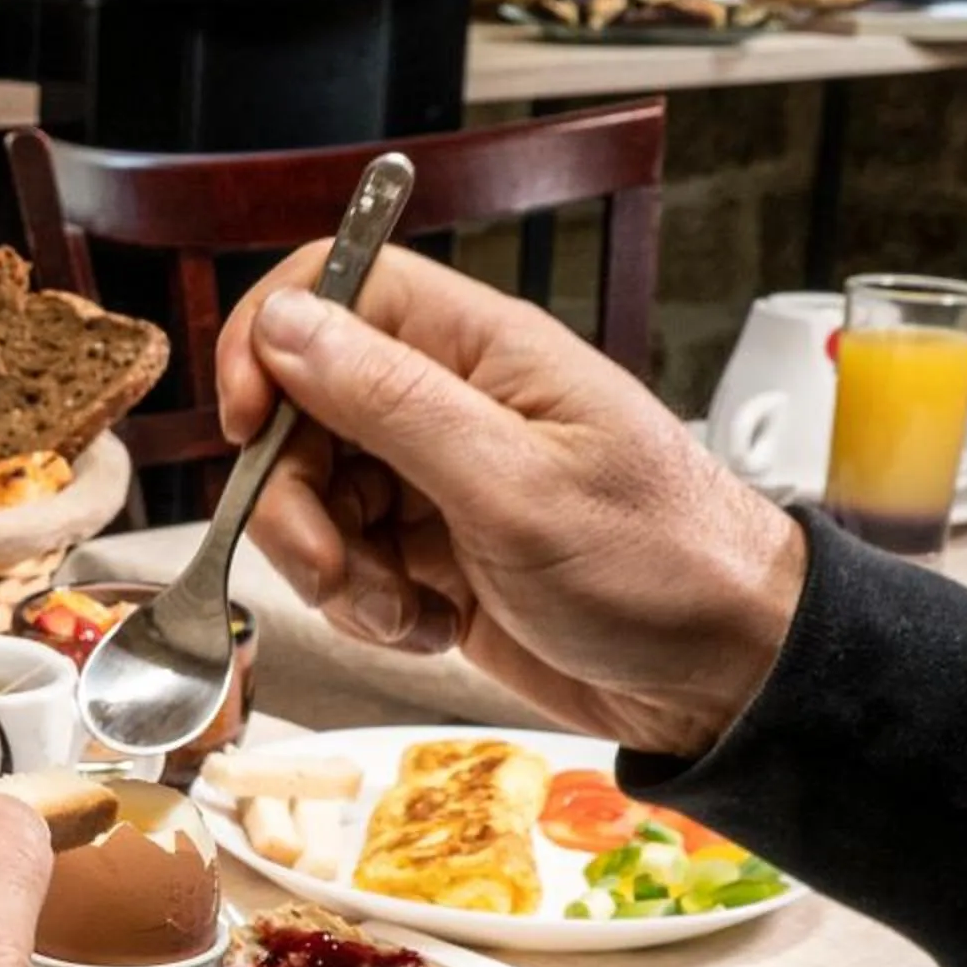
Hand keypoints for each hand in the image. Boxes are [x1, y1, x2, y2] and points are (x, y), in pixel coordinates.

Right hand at [216, 243, 806, 756]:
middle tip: (330, 562)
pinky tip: (425, 626)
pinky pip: (344, 563)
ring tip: (398, 609)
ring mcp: (436, 479)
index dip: (270, 346)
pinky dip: (364, 606)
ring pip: (310, 496)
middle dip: (290, 498)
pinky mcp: (429, 552)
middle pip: (300, 411)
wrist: (718, 676)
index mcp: (481, 352)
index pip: (335, 289)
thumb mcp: (514, 484)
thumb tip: (287, 324)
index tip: (248, 426)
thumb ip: (390, 400)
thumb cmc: (659, 568)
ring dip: (329, 567)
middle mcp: (450, 404)